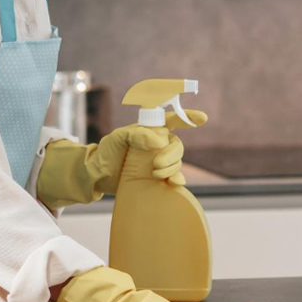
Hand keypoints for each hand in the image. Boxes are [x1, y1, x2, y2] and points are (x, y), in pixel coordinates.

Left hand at [36, 110, 207, 209]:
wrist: (99, 176)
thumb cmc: (107, 152)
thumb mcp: (117, 138)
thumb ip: (136, 134)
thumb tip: (159, 141)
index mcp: (151, 130)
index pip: (173, 120)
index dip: (188, 118)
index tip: (202, 119)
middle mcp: (158, 145)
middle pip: (177, 146)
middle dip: (171, 155)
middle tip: (156, 164)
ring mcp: (158, 162)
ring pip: (177, 162)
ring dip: (171, 168)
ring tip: (154, 174)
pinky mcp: (157, 178)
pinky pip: (174, 178)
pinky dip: (177, 180)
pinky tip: (174, 183)